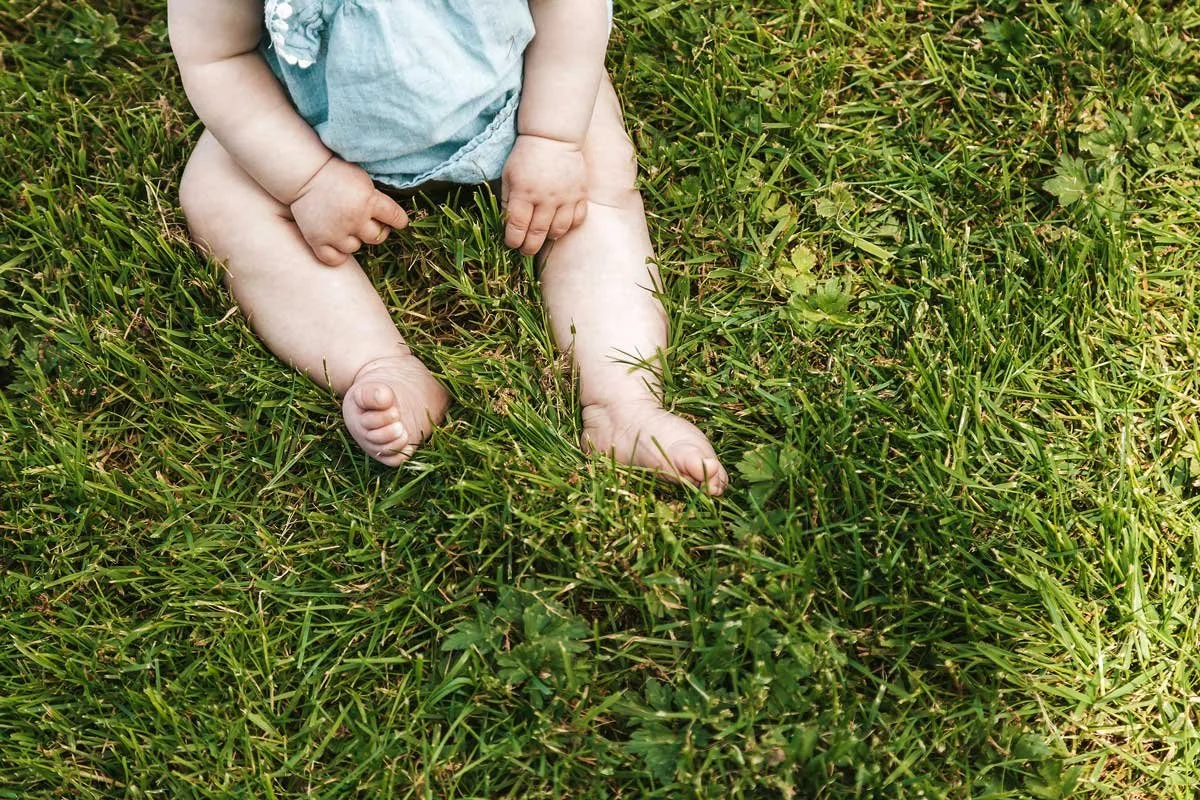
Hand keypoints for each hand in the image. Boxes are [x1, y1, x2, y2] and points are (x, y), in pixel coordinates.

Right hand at [289, 157, 408, 265]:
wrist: (304, 174)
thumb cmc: (336, 174)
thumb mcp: (363, 180)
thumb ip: (376, 198)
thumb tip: (390, 217)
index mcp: (368, 201)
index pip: (396, 218)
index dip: (399, 220)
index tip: (397, 221)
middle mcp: (354, 219)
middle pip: (377, 237)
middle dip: (376, 230)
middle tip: (367, 221)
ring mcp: (335, 232)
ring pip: (355, 247)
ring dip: (353, 239)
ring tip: (344, 225)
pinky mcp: (318, 240)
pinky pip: (334, 259)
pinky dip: (338, 254)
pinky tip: (336, 242)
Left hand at [501, 134, 588, 255]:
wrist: (553, 136)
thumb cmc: (526, 156)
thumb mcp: (509, 175)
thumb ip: (507, 200)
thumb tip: (507, 224)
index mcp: (523, 193)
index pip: (516, 227)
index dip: (512, 240)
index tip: (511, 243)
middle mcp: (545, 198)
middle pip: (537, 234)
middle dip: (528, 247)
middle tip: (525, 250)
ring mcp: (565, 198)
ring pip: (558, 230)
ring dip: (548, 239)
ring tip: (542, 238)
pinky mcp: (579, 194)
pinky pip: (577, 219)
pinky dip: (568, 227)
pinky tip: (560, 226)